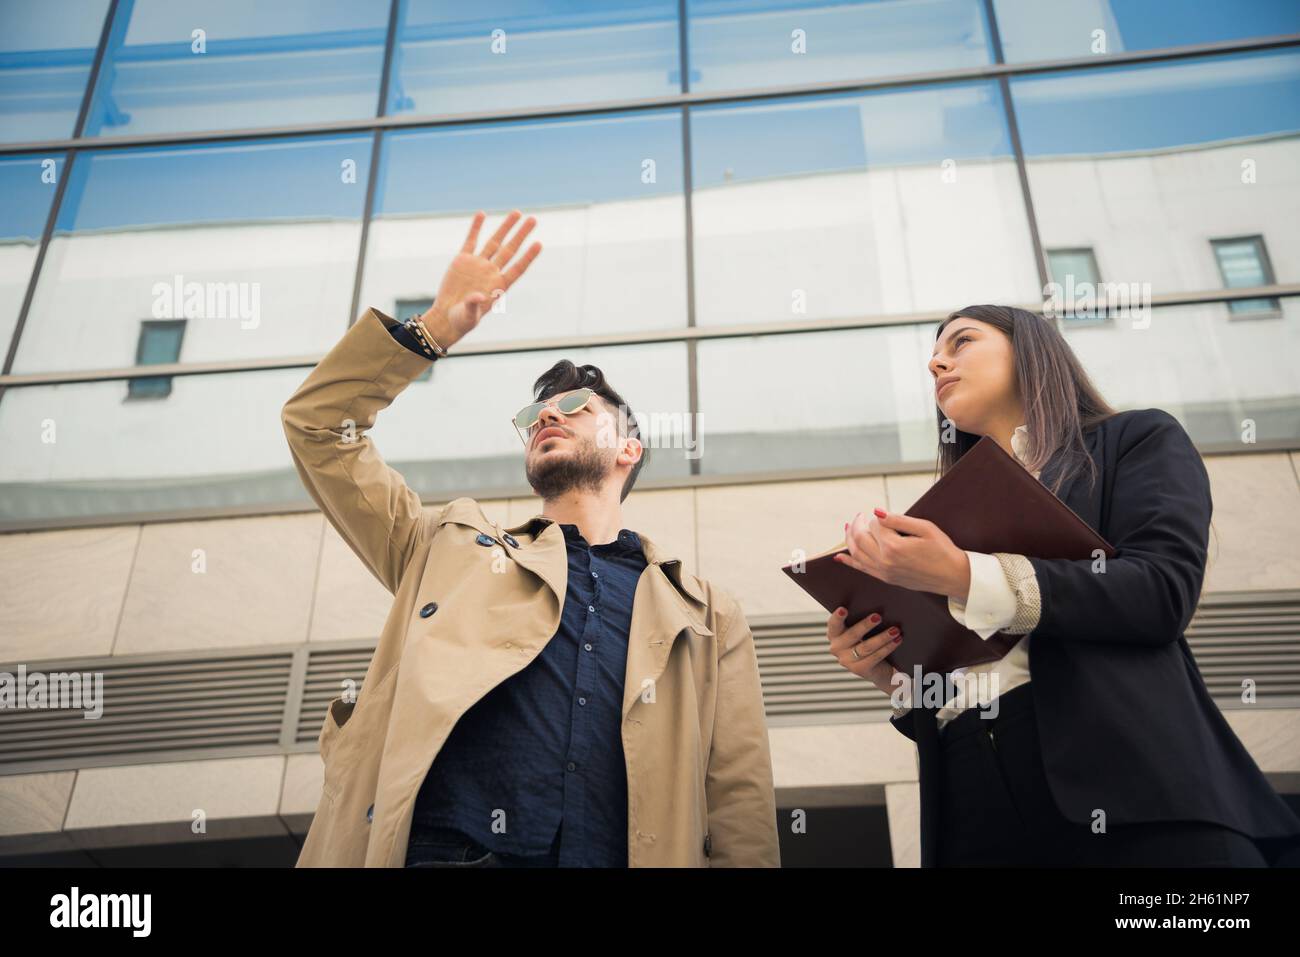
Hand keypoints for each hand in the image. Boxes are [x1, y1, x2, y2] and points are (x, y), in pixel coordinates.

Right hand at [422, 210, 541, 349]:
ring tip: (517, 213)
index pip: (517, 268)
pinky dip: (476, 227)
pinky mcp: (463, 260)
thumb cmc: (463, 320)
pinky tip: (482, 214)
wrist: (447, 316)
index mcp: (499, 286)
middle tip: (534, 219)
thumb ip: (474, 306)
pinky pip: (471, 240)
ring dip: (505, 227)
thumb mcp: (469, 316)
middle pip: (510, 250)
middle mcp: (491, 272)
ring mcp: (478, 264)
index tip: (539, 244)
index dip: (528, 256)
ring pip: (494, 242)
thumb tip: (478, 297)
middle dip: (521, 234)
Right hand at [826, 607, 905, 698]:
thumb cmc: (868, 639)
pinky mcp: (859, 670)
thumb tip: (878, 607)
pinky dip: (887, 648)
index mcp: (834, 634)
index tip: (843, 609)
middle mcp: (837, 648)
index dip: (837, 617)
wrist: (877, 667)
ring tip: (895, 630)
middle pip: (852, 635)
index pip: (833, 624)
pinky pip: (875, 657)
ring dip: (882, 637)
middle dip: (865, 625)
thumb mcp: (862, 630)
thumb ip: (862, 619)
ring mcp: (847, 661)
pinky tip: (897, 640)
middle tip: (878, 616)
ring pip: (866, 647)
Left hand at [834, 508, 969, 599]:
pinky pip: (861, 569)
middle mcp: (885, 561)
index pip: (875, 525)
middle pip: (860, 538)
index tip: (884, 515)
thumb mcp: (924, 528)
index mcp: (894, 547)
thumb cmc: (943, 550)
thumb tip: (876, 512)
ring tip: (848, 527)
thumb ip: (898, 520)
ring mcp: (884, 572)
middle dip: (857, 524)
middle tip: (860, 515)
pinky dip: (849, 561)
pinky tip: (839, 556)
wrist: (953, 576)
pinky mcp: (886, 578)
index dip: (877, 518)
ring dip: (849, 538)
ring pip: (856, 553)